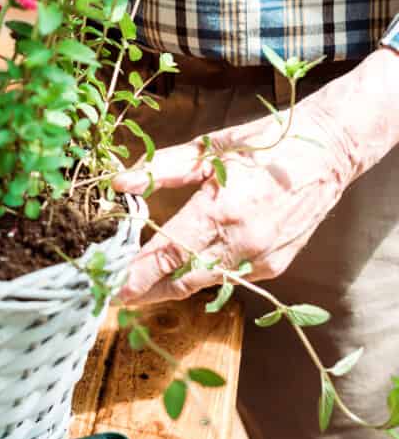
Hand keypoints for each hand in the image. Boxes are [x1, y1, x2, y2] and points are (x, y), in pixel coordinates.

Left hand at [112, 97, 356, 304]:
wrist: (327, 154)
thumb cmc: (265, 145)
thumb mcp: (209, 149)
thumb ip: (162, 170)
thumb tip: (120, 182)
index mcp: (219, 212)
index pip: (166, 254)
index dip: (136, 275)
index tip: (111, 287)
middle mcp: (240, 243)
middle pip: (181, 279)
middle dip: (146, 290)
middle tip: (115, 293)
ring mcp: (260, 260)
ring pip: (203, 283)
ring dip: (171, 286)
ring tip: (140, 288)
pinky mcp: (274, 266)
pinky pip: (228, 278)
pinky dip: (202, 276)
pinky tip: (183, 271)